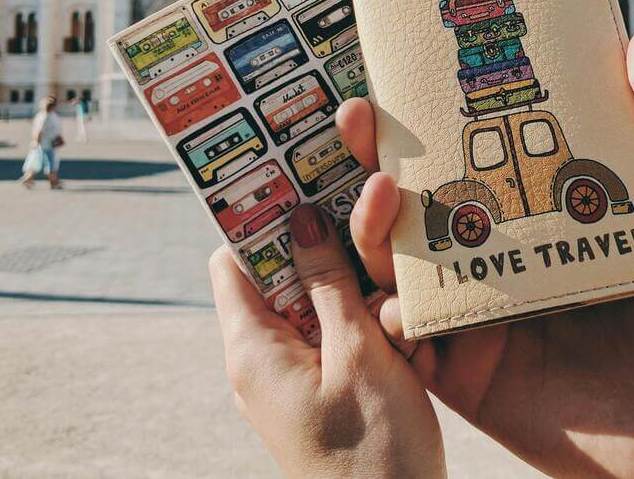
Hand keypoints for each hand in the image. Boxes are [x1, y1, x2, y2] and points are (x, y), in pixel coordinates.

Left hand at [208, 203, 445, 477]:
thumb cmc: (374, 452)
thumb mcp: (358, 354)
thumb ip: (329, 284)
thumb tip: (301, 218)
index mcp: (251, 349)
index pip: (232, 260)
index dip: (260, 219)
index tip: (300, 181)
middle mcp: (260, 362)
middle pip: (278, 278)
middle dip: (322, 249)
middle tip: (364, 212)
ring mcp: (289, 380)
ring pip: (313, 306)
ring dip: (352, 291)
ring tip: (392, 279)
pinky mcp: (319, 394)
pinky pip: (332, 339)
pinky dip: (362, 324)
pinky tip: (401, 325)